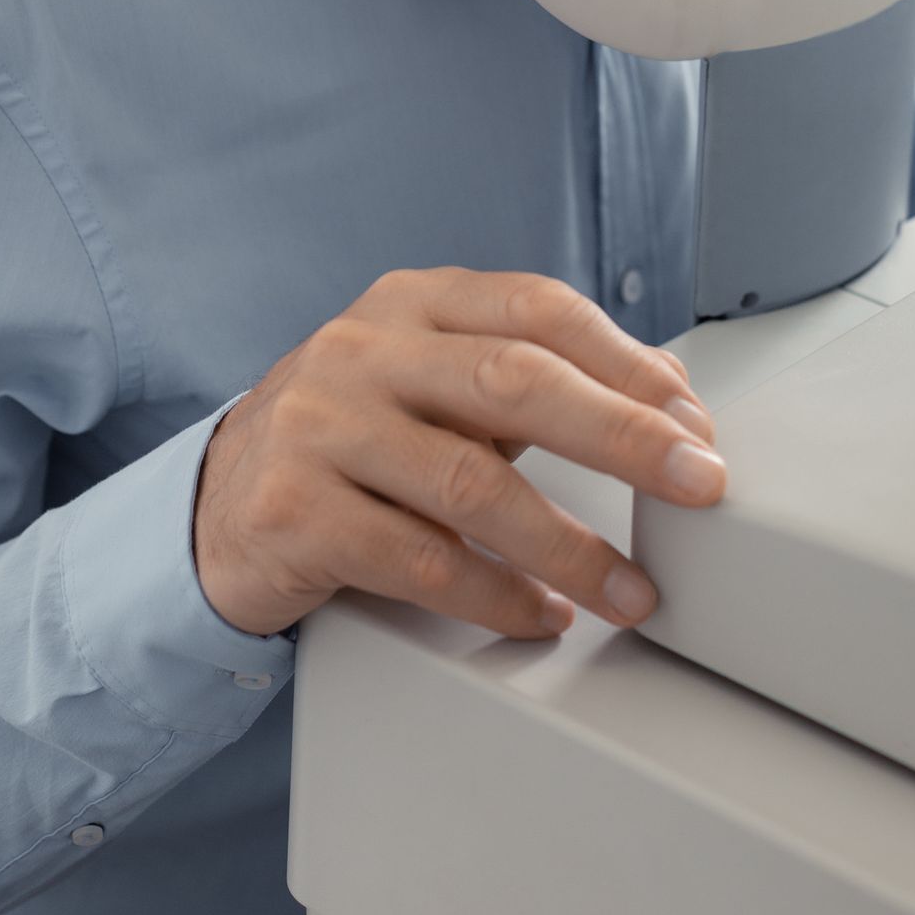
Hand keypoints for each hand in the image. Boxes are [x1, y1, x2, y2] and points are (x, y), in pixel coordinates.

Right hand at [193, 266, 724, 641]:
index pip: (535, 309)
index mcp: (410, 301)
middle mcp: (361, 350)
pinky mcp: (293, 511)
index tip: (692, 419)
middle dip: (621, 436)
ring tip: (629, 589)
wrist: (217, 502)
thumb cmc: (351, 437)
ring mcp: (319, 427)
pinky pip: (418, 561)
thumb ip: (530, 375)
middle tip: (696, 484)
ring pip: (471, 483)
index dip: (625, 362)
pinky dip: (495, 595)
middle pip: (513, 381)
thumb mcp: (432, 381)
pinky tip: (541, 613)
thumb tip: (666, 393)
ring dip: (569, 546)